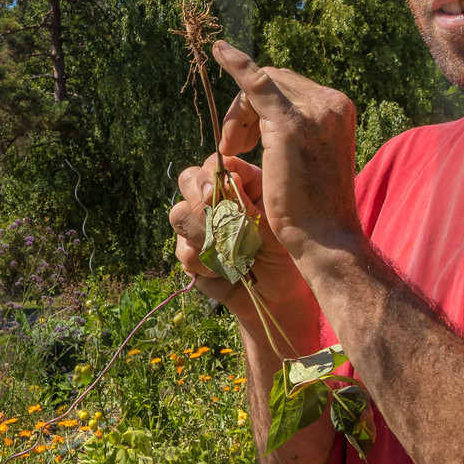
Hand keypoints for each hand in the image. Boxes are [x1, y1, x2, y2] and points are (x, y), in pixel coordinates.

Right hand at [169, 153, 310, 314]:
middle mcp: (216, 201)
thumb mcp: (273, 228)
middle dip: (200, 205)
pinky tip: (224, 272)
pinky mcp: (189, 253)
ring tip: (232, 255)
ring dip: (204, 237)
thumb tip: (227, 177)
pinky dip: (205, 264)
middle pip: (188, 181)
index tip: (212, 193)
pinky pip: (182, 250)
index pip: (214, 166)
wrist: (277, 297)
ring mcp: (198, 225)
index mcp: (241, 185)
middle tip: (219, 227)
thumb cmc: (284, 257)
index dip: (209, 176)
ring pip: (179, 216)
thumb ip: (248, 204)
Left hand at [210, 41, 362, 258]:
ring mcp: (314, 110)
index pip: (288, 86)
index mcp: (338, 107)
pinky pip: (257, 82)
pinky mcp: (289, 122)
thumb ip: (296, 130)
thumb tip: (267, 119)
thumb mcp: (307, 157)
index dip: (257, 106)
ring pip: (261, 85)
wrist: (324, 236)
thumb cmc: (312, 207)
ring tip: (232, 149)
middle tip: (233, 146)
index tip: (243, 140)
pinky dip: (236, 64)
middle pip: (274, 80)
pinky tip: (218, 51)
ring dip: (238, 114)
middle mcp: (331, 103)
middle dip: (244, 108)